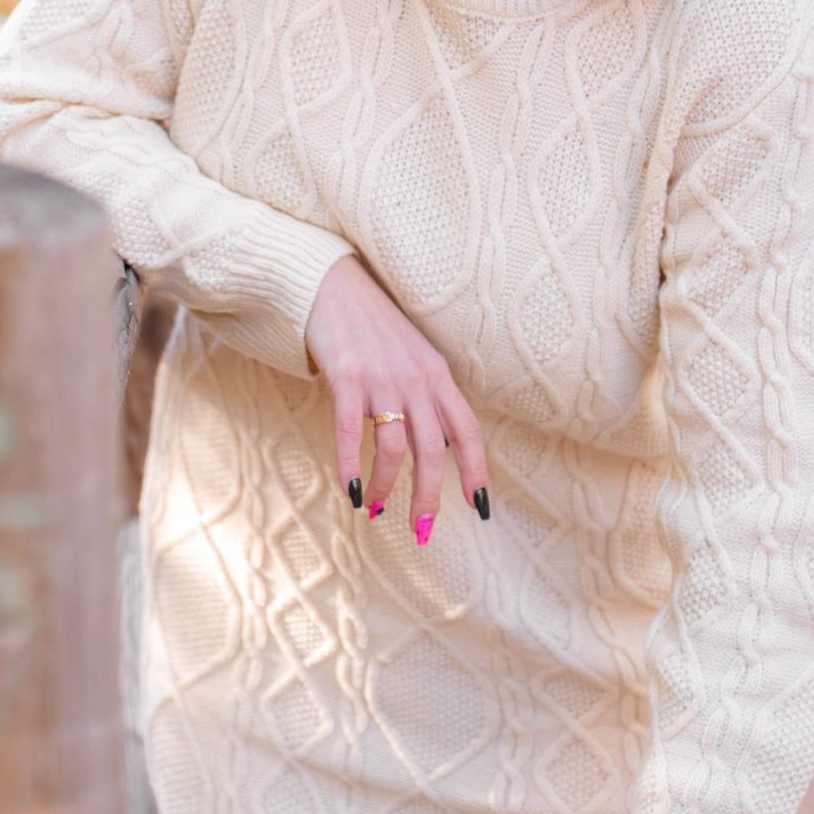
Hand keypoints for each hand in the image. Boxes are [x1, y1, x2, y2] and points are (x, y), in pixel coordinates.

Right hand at [303, 254, 488, 530]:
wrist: (333, 285)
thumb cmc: (374, 326)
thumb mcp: (414, 355)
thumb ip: (428, 395)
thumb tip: (439, 444)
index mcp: (438, 375)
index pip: (467, 431)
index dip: (476, 471)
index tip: (480, 507)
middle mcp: (416, 378)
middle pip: (433, 451)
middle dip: (428, 496)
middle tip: (422, 529)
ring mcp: (382, 378)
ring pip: (395, 448)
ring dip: (387, 487)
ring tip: (376, 508)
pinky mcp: (347, 377)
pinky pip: (353, 433)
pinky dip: (353, 467)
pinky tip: (352, 491)